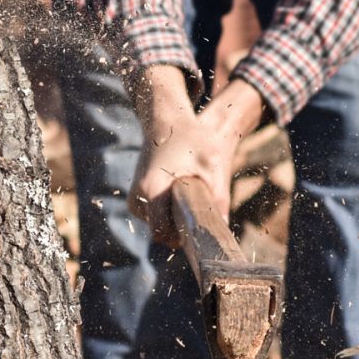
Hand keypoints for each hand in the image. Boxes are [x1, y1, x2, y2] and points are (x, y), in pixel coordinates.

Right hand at [128, 66, 265, 244]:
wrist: (166, 121)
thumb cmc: (191, 140)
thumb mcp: (211, 163)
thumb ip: (218, 196)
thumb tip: (223, 226)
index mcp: (152, 191)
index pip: (162, 234)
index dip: (183, 237)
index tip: (201, 230)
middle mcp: (137, 197)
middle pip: (161, 232)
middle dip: (181, 229)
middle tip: (202, 212)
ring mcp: (134, 197)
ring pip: (158, 225)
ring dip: (175, 219)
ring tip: (192, 197)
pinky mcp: (136, 195)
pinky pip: (154, 215)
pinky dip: (168, 212)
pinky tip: (181, 195)